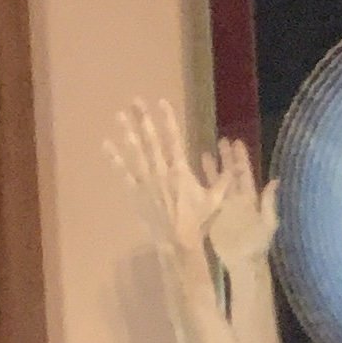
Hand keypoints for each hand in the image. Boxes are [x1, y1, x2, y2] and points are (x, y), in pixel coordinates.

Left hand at [107, 100, 225, 256]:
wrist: (178, 242)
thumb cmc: (197, 221)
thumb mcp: (215, 201)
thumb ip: (224, 181)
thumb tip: (235, 165)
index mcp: (180, 171)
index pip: (173, 139)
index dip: (167, 119)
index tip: (161, 102)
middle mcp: (161, 171)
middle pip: (151, 140)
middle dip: (144, 119)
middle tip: (135, 100)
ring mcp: (147, 181)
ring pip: (136, 152)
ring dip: (128, 132)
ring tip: (120, 115)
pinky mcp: (136, 192)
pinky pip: (124, 173)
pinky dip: (114, 158)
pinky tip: (106, 144)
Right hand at [206, 137, 278, 268]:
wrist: (242, 263)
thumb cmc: (257, 245)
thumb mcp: (267, 223)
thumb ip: (269, 202)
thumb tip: (275, 180)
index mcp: (250, 199)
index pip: (245, 174)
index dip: (241, 158)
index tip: (237, 142)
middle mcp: (236, 199)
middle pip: (231, 174)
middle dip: (227, 158)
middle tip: (222, 140)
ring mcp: (223, 205)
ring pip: (217, 182)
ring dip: (212, 168)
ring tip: (207, 152)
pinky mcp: (212, 214)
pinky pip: (207, 195)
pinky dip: (203, 184)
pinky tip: (197, 174)